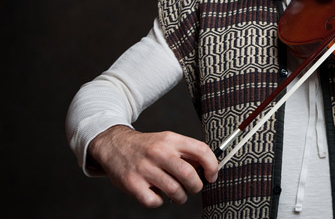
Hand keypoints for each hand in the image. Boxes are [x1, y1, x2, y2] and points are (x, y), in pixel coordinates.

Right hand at [88, 125, 218, 207]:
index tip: (212, 176)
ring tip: (177, 195)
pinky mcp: (132, 183)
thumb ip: (186, 152)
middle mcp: (159, 152)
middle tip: (194, 188)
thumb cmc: (148, 147)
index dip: (212, 166)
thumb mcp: (168, 140)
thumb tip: (207, 169)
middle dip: (197, 186)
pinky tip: (157, 194)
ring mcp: (145, 168)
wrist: (115, 145)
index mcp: (171, 139)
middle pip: (189, 175)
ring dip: (180, 198)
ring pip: (175, 191)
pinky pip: (155, 201)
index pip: (201, 150)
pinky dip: (160, 202)